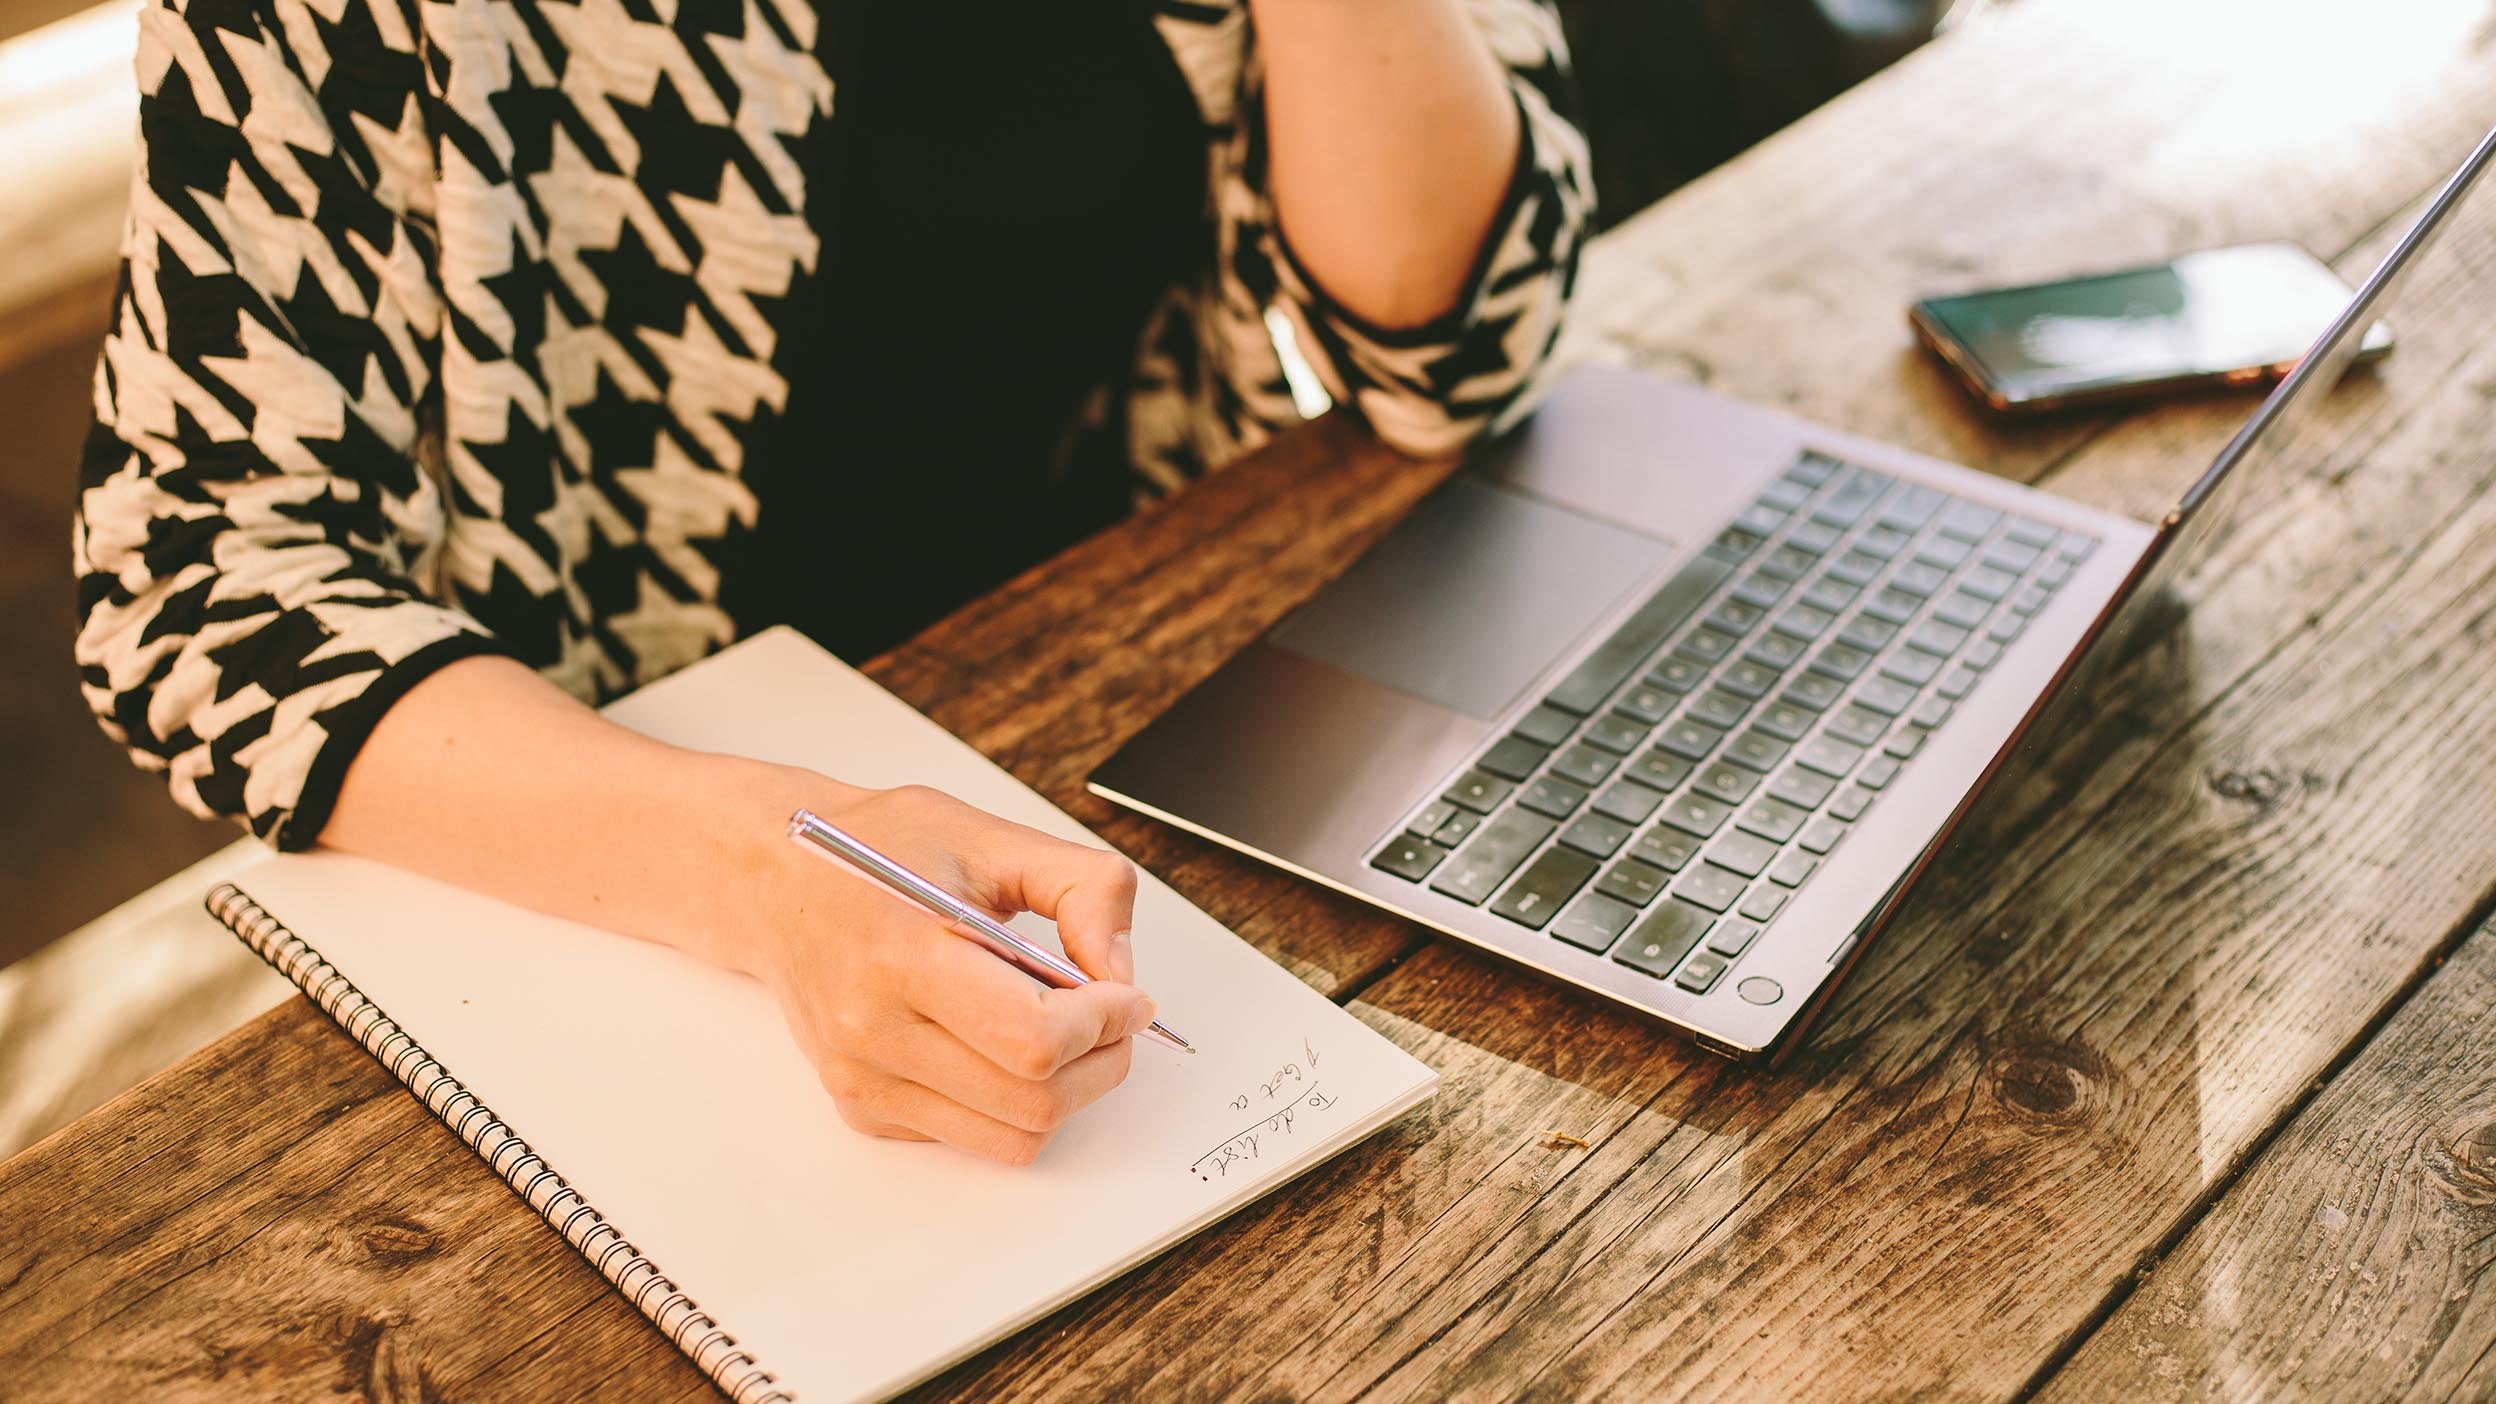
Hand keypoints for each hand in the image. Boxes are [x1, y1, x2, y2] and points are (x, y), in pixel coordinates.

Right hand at [734, 776, 1155, 1164]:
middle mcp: (873, 1030)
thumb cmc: (878, 851)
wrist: (776, 881)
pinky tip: (994, 1041)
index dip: (1103, 1023)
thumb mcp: (989, 834)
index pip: (1033, 1040)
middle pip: (1034, 1103)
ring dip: (1065, 1091)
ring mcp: (863, 1079)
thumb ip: (1081, 888)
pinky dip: (1008, 1103)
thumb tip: (1121, 972)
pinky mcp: (862, 1108)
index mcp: (904, 955)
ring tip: (1062, 1031)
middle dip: (1101, 1063)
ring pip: (1012, 1138)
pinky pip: (973, 1137)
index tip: (1124, 995)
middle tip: (1111, 1018)